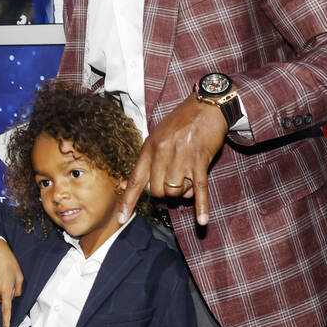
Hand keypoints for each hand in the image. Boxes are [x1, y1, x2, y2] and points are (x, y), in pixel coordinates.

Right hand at [0, 238, 22, 326]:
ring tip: (3, 281)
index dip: (6, 321)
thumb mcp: (20, 277)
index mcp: (5, 289)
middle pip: (4, 301)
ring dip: (2, 296)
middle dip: (8, 296)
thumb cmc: (9, 264)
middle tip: (10, 282)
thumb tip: (13, 298)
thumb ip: (18, 291)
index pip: (6, 309)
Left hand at [124, 94, 227, 225]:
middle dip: (166, 193)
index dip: (128, 202)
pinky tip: (202, 220)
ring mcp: (182, 158)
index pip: (135, 180)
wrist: (206, 106)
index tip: (120, 219)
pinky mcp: (201, 161)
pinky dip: (201, 206)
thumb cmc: (182, 122)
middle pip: (158, 191)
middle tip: (175, 182)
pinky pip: (199, 189)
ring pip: (176, 191)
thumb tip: (158, 189)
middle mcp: (163, 153)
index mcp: (149, 147)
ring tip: (189, 178)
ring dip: (183, 192)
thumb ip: (155, 160)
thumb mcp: (159, 135)